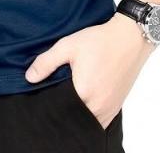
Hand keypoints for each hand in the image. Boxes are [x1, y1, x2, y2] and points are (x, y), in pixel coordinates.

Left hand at [25, 13, 154, 127]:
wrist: (130, 38)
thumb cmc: (100, 40)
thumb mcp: (68, 46)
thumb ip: (46, 62)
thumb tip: (29, 78)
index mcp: (84, 94)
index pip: (60, 111)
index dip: (51, 104)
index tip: (46, 94)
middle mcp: (98, 107)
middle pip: (74, 118)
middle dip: (63, 110)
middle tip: (58, 93)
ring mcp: (109, 110)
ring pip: (87, 121)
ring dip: (77, 113)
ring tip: (70, 95)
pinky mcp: (116, 107)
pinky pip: (99, 120)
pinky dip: (89, 113)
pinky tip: (83, 98)